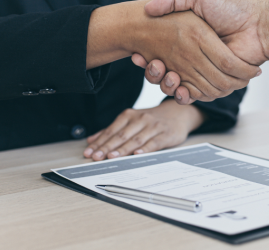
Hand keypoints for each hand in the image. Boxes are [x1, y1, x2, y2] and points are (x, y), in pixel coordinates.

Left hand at [83, 100, 204, 160]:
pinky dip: (145, 148)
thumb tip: (92, 140)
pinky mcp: (166, 134)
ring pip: (135, 139)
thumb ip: (112, 130)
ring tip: (112, 157)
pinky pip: (154, 142)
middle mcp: (141, 119)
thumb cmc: (152, 119)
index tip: (89, 152)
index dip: (100, 142)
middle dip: (107, 147)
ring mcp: (153, 126)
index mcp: (130, 115)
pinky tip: (137, 154)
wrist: (178, 113)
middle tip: (96, 156)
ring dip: (123, 149)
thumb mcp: (132, 120)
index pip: (111, 130)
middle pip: (121, 135)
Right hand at [131, 0, 268, 102]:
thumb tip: (148, 7)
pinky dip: (185, 95)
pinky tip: (179, 87)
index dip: (147, 57)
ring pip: (177, 86)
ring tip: (165, 74)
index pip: (160, 52)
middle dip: (154, 72)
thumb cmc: (231, 6)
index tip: (138, 54)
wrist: (259, 23)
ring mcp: (204, 70)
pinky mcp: (216, 82)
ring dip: (167, 84)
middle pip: (165, 73)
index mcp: (188, 39)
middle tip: (152, 65)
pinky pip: (197, 94)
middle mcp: (194, 56)